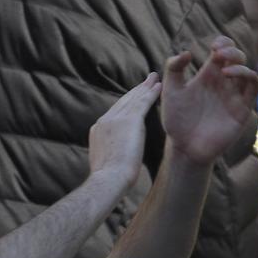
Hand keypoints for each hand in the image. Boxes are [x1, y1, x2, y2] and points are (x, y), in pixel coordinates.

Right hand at [88, 73, 162, 190]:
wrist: (109, 178)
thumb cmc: (110, 178)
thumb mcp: (105, 161)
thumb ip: (110, 152)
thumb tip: (114, 158)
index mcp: (98, 129)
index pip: (115, 111)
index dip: (126, 102)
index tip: (134, 96)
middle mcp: (105, 120)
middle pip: (123, 101)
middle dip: (135, 90)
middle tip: (146, 80)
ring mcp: (115, 119)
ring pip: (133, 99)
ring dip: (145, 87)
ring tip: (154, 78)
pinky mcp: (129, 120)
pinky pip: (143, 102)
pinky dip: (151, 93)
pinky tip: (160, 86)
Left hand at [161, 37, 257, 165]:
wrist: (184, 145)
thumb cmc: (176, 118)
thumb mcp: (170, 91)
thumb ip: (174, 69)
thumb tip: (186, 52)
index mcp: (208, 76)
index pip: (222, 53)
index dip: (223, 43)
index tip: (214, 44)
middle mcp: (224, 83)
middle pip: (238, 59)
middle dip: (232, 50)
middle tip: (219, 51)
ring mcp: (234, 95)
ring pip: (248, 72)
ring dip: (240, 65)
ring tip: (224, 68)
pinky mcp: (242, 109)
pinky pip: (253, 89)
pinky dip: (248, 77)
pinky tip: (231, 75)